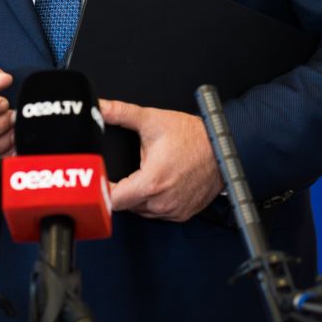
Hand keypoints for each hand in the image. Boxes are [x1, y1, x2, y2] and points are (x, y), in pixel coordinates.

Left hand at [102, 100, 222, 221]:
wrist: (222, 147)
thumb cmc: (193, 136)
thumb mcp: (152, 120)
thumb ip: (121, 113)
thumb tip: (101, 107)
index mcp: (151, 182)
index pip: (113, 200)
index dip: (101, 190)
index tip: (99, 180)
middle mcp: (162, 201)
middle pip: (125, 206)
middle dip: (120, 190)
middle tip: (121, 173)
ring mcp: (173, 210)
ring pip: (141, 211)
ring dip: (137, 197)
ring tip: (144, 175)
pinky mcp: (183, 213)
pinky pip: (158, 213)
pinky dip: (154, 202)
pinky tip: (158, 184)